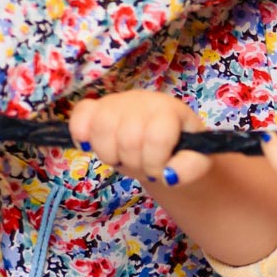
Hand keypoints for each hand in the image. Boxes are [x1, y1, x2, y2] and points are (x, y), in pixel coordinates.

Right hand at [68, 91, 213, 186]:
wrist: (162, 139)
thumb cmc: (178, 150)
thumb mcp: (195, 162)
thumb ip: (190, 169)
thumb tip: (169, 176)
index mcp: (170, 111)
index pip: (157, 136)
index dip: (155, 162)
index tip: (160, 171)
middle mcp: (143, 100)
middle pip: (128, 137)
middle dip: (134, 162)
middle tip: (140, 164)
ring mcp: (118, 101)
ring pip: (102, 126)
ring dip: (109, 153)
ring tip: (120, 157)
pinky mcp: (97, 107)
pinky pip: (81, 112)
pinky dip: (81, 131)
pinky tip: (89, 145)